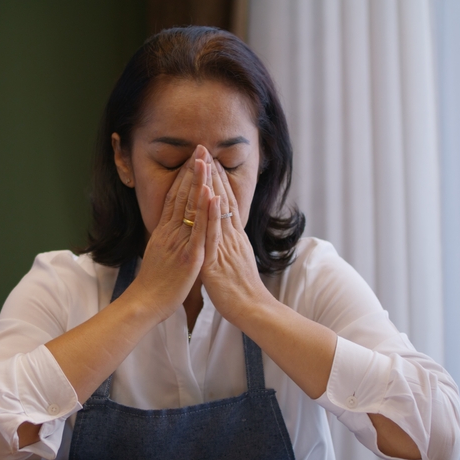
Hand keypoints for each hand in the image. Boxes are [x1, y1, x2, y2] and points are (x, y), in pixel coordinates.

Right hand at [128, 145, 214, 321]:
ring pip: (191, 208)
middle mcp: (170, 232)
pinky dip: (205, 213)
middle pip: (182, 196)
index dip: (183, 177)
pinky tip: (211, 196)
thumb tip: (168, 228)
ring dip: (199, 183)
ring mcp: (180, 243)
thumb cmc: (153, 284)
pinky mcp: (190, 256)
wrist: (145, 303)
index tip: (192, 159)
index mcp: (164, 232)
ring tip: (206, 161)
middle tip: (200, 149)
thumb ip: (165, 239)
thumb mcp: (158, 254)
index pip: (174, 197)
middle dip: (192, 171)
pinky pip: (199, 231)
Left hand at [200, 152, 274, 324]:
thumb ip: (230, 247)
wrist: (253, 309)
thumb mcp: (234, 262)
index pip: (226, 204)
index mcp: (234, 238)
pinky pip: (213, 233)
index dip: (219, 182)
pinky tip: (208, 195)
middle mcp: (231, 237)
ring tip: (205, 162)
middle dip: (214, 175)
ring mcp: (225, 246)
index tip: (211, 162)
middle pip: (222, 200)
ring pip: (217, 211)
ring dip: (212, 185)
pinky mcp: (217, 259)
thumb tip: (227, 237)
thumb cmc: (242, 291)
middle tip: (205, 150)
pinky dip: (211, 213)